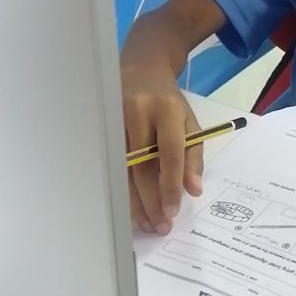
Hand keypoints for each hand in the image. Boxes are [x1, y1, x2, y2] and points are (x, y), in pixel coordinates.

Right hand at [122, 72, 203, 234]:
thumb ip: (193, 156)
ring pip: (123, 170)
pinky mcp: (102, 126)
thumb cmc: (168, 102)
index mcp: (166, 109)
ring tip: (146, 225)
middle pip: (142, 166)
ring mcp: (114, 119)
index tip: (172, 211)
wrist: (141, 70)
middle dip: (151, 201)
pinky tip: (129, 207)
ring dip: (134, 202)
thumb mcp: (189, 122)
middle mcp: (137, 112)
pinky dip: (122, 189)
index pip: (169, 153)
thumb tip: (193, 190)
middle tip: (160, 226)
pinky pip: (112, 165)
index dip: (170, 185)